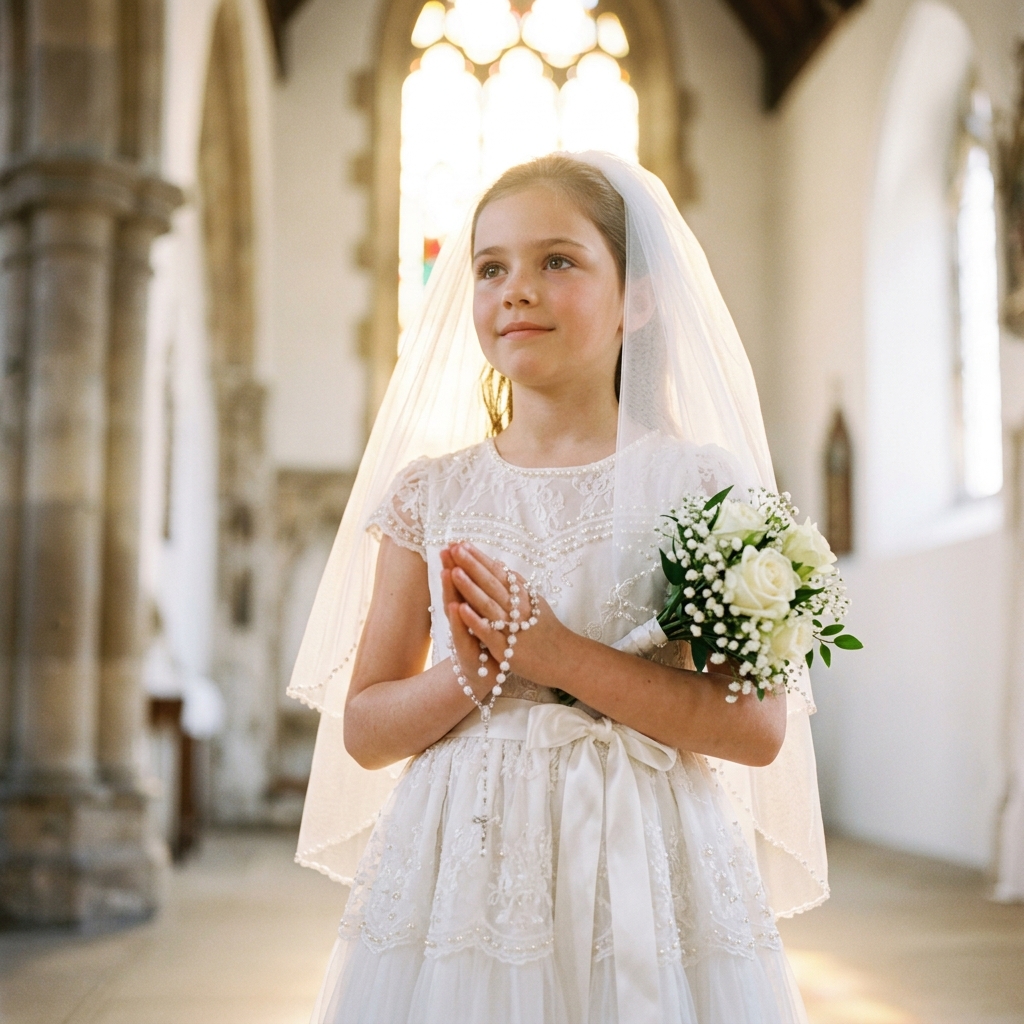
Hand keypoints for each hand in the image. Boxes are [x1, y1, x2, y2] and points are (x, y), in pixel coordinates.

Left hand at [443, 543, 559, 682]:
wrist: (565, 659)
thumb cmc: (547, 630)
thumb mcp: (534, 602)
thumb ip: (517, 584)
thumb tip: (500, 564)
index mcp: (522, 596)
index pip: (498, 572)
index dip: (480, 558)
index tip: (462, 543)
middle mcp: (517, 608)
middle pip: (491, 583)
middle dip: (472, 565)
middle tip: (454, 548)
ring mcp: (512, 628)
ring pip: (488, 604)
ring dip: (470, 588)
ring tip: (454, 571)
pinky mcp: (507, 648)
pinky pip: (489, 632)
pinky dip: (475, 620)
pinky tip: (461, 610)